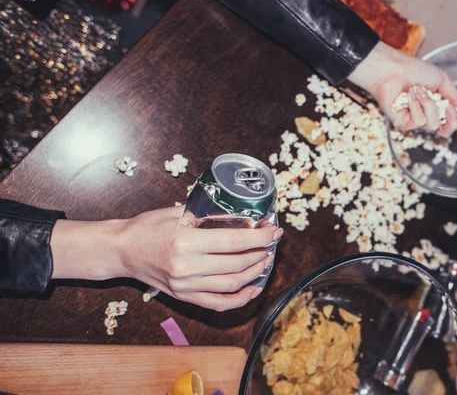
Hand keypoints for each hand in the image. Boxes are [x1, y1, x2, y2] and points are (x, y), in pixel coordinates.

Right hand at [51, 206, 282, 311]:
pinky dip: (240, 298)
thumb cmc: (148, 227)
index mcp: (185, 242)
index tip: (274, 231)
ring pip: (232, 284)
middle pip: (237, 264)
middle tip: (271, 244)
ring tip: (265, 261)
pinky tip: (253, 288)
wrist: (122, 250)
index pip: (233, 241)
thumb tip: (243, 218)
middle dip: (260, 253)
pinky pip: (219, 303)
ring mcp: (185, 286)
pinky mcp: (184, 297)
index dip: (259, 237)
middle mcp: (186, 267)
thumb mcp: (178, 212)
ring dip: (255, 273)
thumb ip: (209, 216)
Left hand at [348, 42, 456, 137]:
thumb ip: (456, 98)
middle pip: (445, 133)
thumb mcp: (442, 80)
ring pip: (432, 125)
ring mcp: (415, 122)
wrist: (393, 69)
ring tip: (418, 90)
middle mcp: (427, 117)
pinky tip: (409, 96)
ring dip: (428, 104)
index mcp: (438, 107)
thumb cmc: (414, 71)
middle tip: (448, 108)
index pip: (452, 123)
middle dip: (452, 121)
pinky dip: (416, 106)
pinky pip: (418, 121)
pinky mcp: (403, 125)